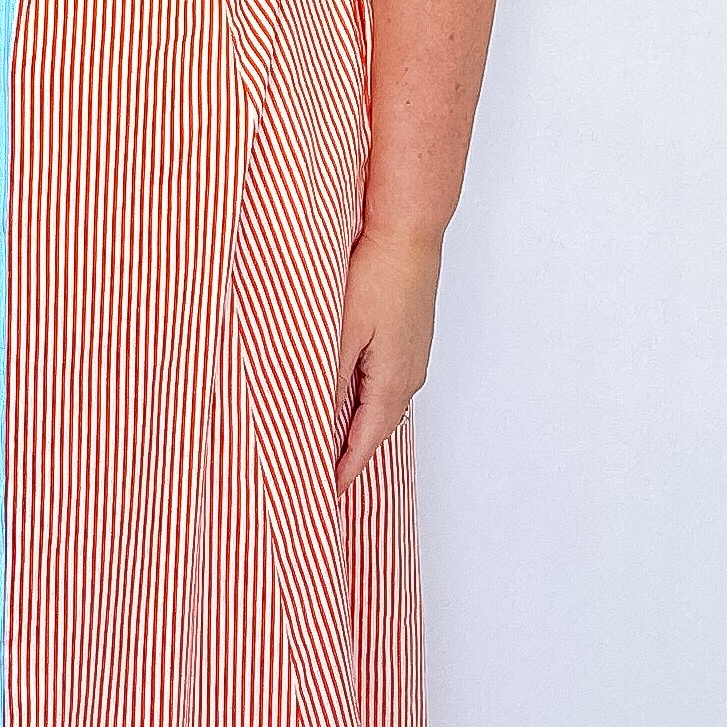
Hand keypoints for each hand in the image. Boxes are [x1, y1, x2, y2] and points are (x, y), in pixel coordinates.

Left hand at [334, 225, 441, 489]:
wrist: (409, 232)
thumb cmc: (377, 273)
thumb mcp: (341, 330)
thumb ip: (327, 378)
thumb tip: (314, 419)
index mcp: (393, 380)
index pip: (364, 441)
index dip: (343, 469)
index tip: (324, 494)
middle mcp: (409, 376)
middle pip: (374, 429)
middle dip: (347, 454)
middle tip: (317, 475)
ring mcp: (412, 358)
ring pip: (379, 406)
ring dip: (354, 427)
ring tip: (325, 444)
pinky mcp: (408, 341)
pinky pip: (384, 384)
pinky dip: (362, 401)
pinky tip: (342, 399)